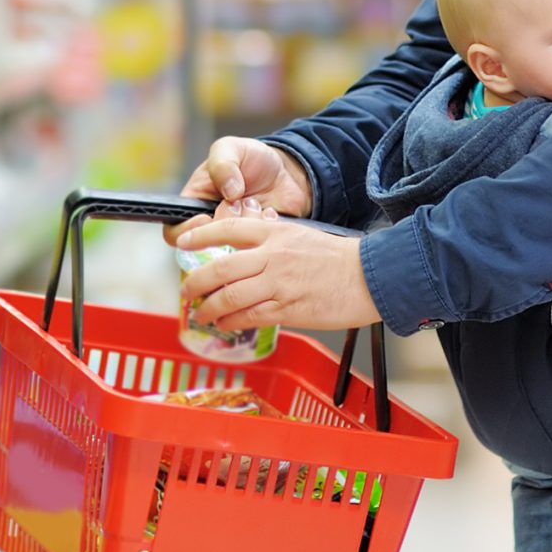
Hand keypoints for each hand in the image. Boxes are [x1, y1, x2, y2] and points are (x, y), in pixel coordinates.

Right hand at [173, 137, 312, 242]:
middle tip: (240, 202)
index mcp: (195, 204)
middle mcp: (213, 225)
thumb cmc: (251, 158)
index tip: (207, 217)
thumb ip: (222, 164)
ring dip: (249, 223)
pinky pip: (261, 248)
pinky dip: (267, 228)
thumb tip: (229, 192)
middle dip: (227, 221)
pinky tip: (272, 211)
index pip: (175, 231)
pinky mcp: (259, 242)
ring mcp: (237, 237)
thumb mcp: (231, 148)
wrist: (285, 169)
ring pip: (234, 247)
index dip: (188, 231)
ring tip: (258, 203)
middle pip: (207, 243)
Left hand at [176, 212, 376, 331]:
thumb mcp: (300, 235)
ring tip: (201, 313)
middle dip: (196, 282)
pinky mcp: (288, 310)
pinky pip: (250, 317)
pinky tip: (223, 324)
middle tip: (186, 291)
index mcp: (275, 232)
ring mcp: (279, 284)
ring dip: (209, 307)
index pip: (228, 228)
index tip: (182, 243)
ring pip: (230, 296)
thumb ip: (270, 239)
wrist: (370, 277)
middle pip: (221, 268)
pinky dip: (230, 322)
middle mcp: (272, 256)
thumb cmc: (337, 257)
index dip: (200, 235)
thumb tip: (242, 246)